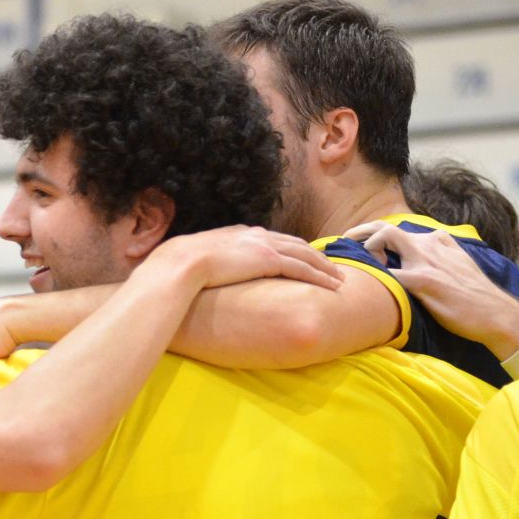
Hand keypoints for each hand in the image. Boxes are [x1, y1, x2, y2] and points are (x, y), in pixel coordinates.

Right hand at [149, 225, 345, 292]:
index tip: (301, 257)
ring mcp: (264, 246)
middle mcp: (255, 235)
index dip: (290, 249)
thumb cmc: (179, 267)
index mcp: (239, 234)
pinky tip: (332, 284)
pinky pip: (303, 268)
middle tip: (330, 266)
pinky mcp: (269, 260)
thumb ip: (207, 265)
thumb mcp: (197, 260)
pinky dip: (320, 275)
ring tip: (338, 278)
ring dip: (324, 266)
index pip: (272, 240)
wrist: (180, 264)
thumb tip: (199, 278)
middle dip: (314, 254)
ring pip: (305, 254)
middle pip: (294, 244)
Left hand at [343, 222, 518, 358]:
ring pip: (385, 239)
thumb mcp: (458, 266)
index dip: (373, 234)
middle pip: (386, 228)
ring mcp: (426, 261)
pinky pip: (390, 273)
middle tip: (340, 242)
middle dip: (359, 232)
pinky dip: (374, 275)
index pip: (398, 229)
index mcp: (437, 241)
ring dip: (364, 247)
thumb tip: (418, 261)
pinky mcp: (424, 280)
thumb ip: (438, 257)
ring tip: (348, 261)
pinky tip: (363, 284)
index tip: (357, 242)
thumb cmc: (475, 296)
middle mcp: (430, 245)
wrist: (497, 313)